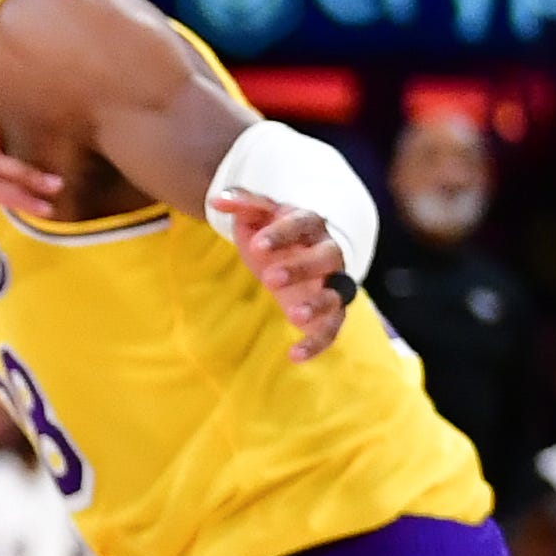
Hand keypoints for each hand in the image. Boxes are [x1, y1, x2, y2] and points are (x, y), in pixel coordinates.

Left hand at [208, 191, 350, 360]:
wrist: (291, 254)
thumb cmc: (272, 234)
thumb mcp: (256, 217)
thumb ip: (242, 205)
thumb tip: (216, 199)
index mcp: (310, 225)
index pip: (303, 223)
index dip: (282, 234)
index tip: (257, 246)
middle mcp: (328, 253)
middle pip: (327, 257)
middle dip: (301, 268)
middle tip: (270, 279)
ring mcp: (333, 283)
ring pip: (338, 293)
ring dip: (318, 304)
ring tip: (294, 316)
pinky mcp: (331, 312)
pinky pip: (333, 328)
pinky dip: (317, 343)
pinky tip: (294, 356)